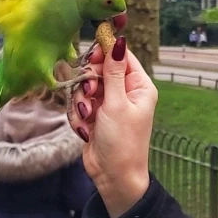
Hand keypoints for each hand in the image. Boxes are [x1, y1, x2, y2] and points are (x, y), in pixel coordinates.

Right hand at [68, 37, 156, 217]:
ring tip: (87, 116)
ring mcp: (108, 104)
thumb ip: (114, 71)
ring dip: (81, 101)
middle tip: (90, 94)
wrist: (113, 177)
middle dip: (89, 81)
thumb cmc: (122, 142)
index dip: (105, 52)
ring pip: (85, 86)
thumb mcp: (117, 104)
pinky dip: (78, 115)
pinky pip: (78, 103)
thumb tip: (119, 40)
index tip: (91, 56)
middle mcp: (125, 92)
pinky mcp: (94, 115)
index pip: (121, 56)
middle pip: (99, 68)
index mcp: (139, 86)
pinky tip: (84, 129)